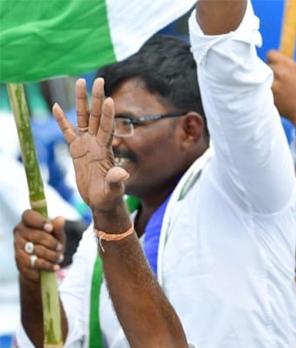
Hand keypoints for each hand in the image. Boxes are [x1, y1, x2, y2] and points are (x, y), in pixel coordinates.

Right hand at [13, 211, 65, 283]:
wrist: (42, 267)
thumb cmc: (50, 246)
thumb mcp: (57, 236)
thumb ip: (58, 228)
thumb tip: (61, 219)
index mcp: (27, 221)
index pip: (29, 216)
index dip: (40, 221)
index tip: (50, 228)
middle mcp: (19, 232)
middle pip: (36, 235)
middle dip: (52, 243)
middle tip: (60, 248)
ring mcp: (17, 247)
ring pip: (36, 250)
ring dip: (51, 255)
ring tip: (59, 258)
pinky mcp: (19, 261)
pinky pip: (35, 263)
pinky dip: (47, 265)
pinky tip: (55, 267)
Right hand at [53, 78, 128, 213]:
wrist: (100, 202)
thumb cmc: (109, 197)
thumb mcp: (113, 190)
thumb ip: (116, 180)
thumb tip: (122, 174)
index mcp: (106, 150)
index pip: (107, 129)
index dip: (108, 115)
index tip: (110, 100)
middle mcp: (96, 143)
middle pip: (96, 116)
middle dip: (97, 98)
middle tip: (99, 80)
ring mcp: (86, 144)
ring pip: (83, 118)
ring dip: (81, 101)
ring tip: (79, 82)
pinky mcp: (76, 150)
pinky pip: (67, 132)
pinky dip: (62, 121)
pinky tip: (56, 106)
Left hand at [267, 50, 295, 122]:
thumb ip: (286, 63)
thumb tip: (274, 60)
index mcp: (287, 65)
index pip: (270, 54)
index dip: (272, 60)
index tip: (275, 66)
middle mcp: (279, 74)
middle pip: (265, 66)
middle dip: (269, 71)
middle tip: (276, 80)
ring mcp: (273, 87)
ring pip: (262, 79)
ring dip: (266, 82)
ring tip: (275, 88)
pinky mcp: (269, 98)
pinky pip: (262, 91)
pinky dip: (265, 93)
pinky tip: (275, 96)